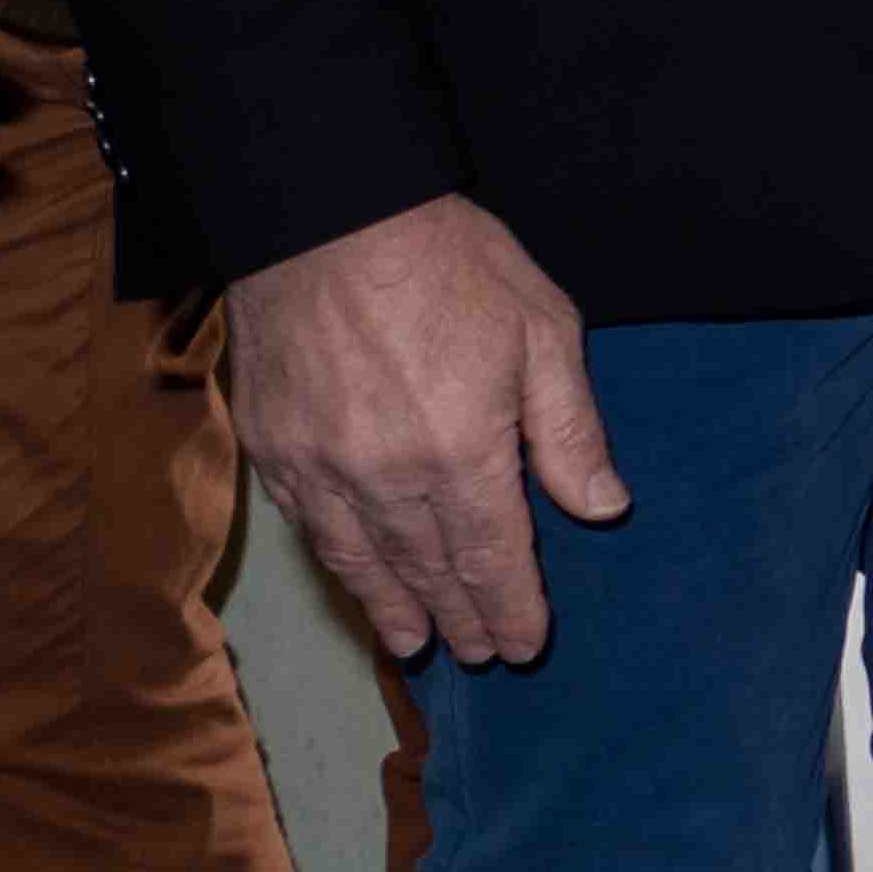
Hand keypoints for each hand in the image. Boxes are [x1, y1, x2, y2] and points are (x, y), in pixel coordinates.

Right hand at [230, 193, 621, 666]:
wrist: (324, 215)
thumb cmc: (448, 264)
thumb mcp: (542, 331)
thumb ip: (568, 431)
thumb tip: (601, 508)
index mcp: (459, 451)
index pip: (491, 555)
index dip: (510, 605)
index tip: (525, 645)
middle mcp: (382, 476)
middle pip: (427, 567)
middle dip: (458, 616)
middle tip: (478, 656)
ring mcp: (316, 466)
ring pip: (360, 560)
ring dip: (392, 607)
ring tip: (415, 645)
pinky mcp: (271, 447)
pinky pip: (308, 528)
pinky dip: (336, 565)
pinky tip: (352, 579)